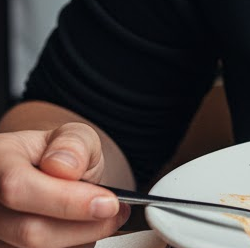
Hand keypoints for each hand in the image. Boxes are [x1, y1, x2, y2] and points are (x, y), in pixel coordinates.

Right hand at [0, 124, 128, 246]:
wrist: (50, 176)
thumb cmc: (58, 155)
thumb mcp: (73, 135)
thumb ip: (73, 143)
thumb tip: (65, 167)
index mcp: (0, 160)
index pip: (19, 187)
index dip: (67, 200)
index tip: (109, 203)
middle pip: (28, 231)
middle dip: (81, 227)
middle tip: (116, 215)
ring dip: (77, 240)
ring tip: (102, 221)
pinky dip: (70, 247)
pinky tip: (81, 232)